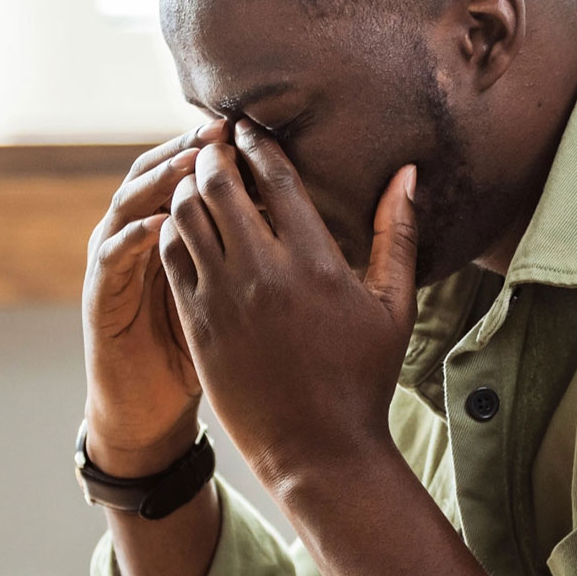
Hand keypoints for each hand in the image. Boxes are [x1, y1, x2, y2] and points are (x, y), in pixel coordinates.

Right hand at [82, 119, 228, 474]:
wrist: (152, 404)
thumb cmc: (209, 354)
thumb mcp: (237, 300)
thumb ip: (260, 256)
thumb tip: (309, 223)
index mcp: (189, 236)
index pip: (205, 178)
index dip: (230, 154)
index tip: (263, 133)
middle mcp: (149, 236)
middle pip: (167, 176)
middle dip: (195, 153)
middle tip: (226, 129)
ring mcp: (123, 264)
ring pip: (133, 203)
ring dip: (161, 180)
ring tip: (194, 160)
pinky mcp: (104, 297)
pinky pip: (114, 258)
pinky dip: (133, 237)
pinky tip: (161, 223)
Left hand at [157, 121, 418, 493]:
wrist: (319, 449)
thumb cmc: (364, 377)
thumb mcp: (394, 306)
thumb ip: (397, 234)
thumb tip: (407, 174)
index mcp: (315, 263)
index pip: (275, 177)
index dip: (258, 143)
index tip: (250, 126)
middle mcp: (262, 273)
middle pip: (218, 185)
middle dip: (214, 155)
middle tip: (217, 144)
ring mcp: (222, 299)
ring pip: (184, 216)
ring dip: (188, 189)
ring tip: (200, 181)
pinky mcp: (196, 324)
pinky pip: (169, 258)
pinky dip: (172, 230)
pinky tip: (186, 226)